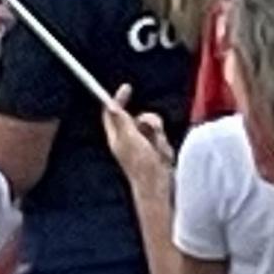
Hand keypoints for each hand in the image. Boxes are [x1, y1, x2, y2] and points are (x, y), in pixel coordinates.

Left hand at [98, 92, 173, 212]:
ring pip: (152, 125)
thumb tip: (110, 105)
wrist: (157, 185)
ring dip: (158, 134)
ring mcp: (142, 144)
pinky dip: (163, 142)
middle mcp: (127, 139)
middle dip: (149, 121)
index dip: (118, 100)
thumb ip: (122, 121)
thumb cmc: (141, 164)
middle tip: (153, 131)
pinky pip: (162, 135)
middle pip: (138, 117)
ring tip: (158, 148)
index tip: (127, 87)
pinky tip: (163, 154)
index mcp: (116, 137)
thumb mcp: (130, 139)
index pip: (112, 113)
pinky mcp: (155, 149)